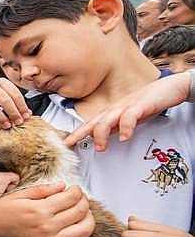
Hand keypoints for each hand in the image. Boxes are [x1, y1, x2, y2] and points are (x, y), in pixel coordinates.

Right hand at [0, 78, 30, 128]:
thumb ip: (14, 105)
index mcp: (1, 82)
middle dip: (12, 112)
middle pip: (4, 98)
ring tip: (6, 125)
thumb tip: (28, 114)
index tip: (25, 117)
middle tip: (17, 123)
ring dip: (0, 116)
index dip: (21, 106)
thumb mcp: (1, 99)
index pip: (14, 93)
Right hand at [0, 184, 94, 236]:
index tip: (74, 189)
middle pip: (81, 212)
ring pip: (84, 231)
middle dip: (84, 202)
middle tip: (78, 198)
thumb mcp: (21, 194)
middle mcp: (47, 227)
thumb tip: (63, 186)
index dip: (77, 190)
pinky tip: (75, 231)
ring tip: (80, 214)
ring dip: (87, 220)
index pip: (72, 197)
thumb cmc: (2, 210)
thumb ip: (44, 190)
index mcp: (40, 210)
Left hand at [64, 72, 190, 150]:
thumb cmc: (148, 102)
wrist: (169, 88)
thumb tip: (103, 137)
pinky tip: (124, 137)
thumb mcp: (129, 118)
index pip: (91, 124)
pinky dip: (126, 127)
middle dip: (80, 133)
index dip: (77, 133)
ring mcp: (127, 106)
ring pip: (108, 119)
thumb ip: (116, 127)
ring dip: (101, 134)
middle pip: (94, 121)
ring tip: (100, 147)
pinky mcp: (141, 105)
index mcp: (112, 112)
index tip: (66, 142)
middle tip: (72, 144)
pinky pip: (130, 116)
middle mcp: (116, 109)